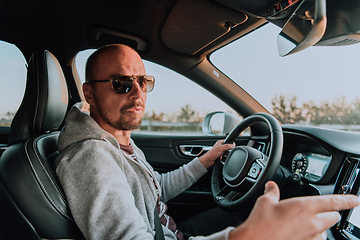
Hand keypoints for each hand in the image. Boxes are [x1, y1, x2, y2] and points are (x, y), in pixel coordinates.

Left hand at [198, 140, 234, 168]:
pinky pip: (225, 156)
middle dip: (228, 150)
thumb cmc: (212, 153)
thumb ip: (228, 146)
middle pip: (228, 147)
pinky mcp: (220, 155)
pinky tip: (223, 157)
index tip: (233, 146)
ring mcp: (220, 151)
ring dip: (226, 154)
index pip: (227, 141)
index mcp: (220, 142)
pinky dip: (225, 157)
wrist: (209, 160)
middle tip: (226, 151)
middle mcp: (220, 146)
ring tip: (224, 155)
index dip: (230, 143)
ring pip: (227, 152)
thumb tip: (233, 144)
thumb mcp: (221, 148)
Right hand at [229, 181, 359, 239]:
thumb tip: (271, 187)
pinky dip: (312, 236)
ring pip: (326, 230)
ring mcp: (311, 237)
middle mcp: (312, 222)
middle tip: (321, 210)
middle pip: (334, 216)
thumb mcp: (265, 202)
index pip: (334, 201)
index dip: (347, 199)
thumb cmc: (261, 224)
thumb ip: (272, 192)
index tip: (355, 199)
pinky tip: (300, 233)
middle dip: (330, 212)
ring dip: (320, 226)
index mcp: (304, 206)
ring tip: (306, 223)